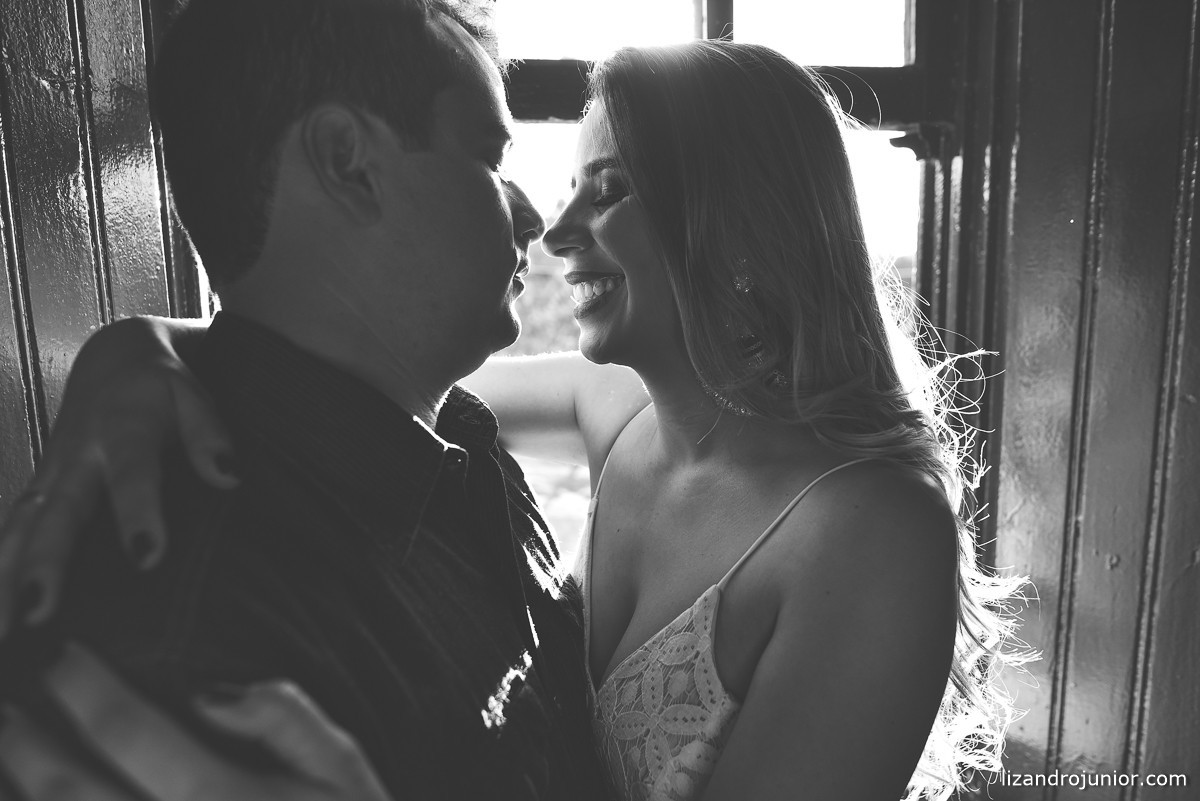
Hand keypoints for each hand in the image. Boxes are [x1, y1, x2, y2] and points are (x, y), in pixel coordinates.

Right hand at [0, 316, 233, 637]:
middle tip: (39, 611)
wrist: (115, 359)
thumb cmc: (163, 388)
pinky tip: (1, 622)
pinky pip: (13, 536)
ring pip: (20, 531)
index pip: (131, 474)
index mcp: (121, 430)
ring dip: (4, 579)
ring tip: (6, 633)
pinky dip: (0, 573)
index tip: (147, 555)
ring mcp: (49, 479)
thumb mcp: (193, 396)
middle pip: (57, 513)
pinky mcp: (38, 496)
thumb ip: (210, 433)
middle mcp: (75, 458)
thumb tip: (229, 474)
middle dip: (45, 562)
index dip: (138, 513)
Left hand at [0, 643, 392, 800]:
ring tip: (4, 762)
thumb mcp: (342, 769)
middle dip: (24, 745)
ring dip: (22, 795)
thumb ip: (286, 717)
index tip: (63, 657)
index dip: (86, 689)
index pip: (131, 732)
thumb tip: (210, 690)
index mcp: (226, 798)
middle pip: (72, 791)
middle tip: (4, 709)